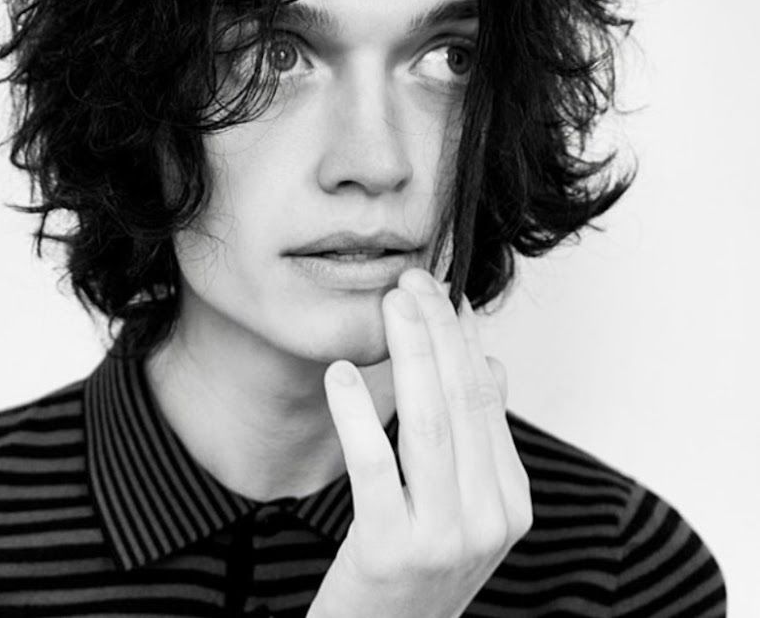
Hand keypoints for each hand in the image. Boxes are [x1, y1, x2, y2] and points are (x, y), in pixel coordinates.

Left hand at [308, 268, 531, 617]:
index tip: (440, 292)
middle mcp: (487, 520)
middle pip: (461, 401)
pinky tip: (340, 373)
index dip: (462, 337)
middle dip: (437, 330)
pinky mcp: (388, 553)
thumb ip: (481, 438)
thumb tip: (491, 364)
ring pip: (428, 423)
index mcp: (510, 501)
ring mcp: (442, 540)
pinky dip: (356, 414)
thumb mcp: (466, 507)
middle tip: (410, 280)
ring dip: (410, 353)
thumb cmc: (420, 570)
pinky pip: (374, 467)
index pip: (486, 398)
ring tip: (389, 304)